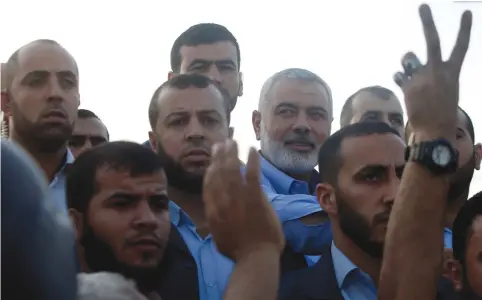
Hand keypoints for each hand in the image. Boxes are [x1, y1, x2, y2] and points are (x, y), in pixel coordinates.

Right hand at [202, 140, 284, 261]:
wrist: (255, 256)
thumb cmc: (237, 251)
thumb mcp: (217, 238)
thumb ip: (213, 223)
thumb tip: (210, 217)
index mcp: (212, 210)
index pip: (208, 184)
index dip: (210, 169)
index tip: (213, 160)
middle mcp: (222, 200)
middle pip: (218, 172)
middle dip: (219, 155)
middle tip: (221, 143)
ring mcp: (238, 197)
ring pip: (232, 169)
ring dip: (232, 152)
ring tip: (233, 141)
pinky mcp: (254, 196)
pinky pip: (252, 173)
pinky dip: (252, 160)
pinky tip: (252, 149)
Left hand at [394, 4, 471, 138]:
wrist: (434, 129)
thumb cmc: (442, 110)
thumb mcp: (446, 89)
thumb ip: (432, 73)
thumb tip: (410, 65)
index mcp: (452, 72)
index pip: (461, 46)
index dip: (464, 29)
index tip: (466, 12)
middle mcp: (437, 70)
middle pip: (432, 41)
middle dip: (427, 22)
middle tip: (422, 6)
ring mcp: (422, 77)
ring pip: (408, 58)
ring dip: (407, 62)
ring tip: (410, 72)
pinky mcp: (408, 86)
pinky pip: (399, 75)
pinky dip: (401, 79)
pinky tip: (406, 87)